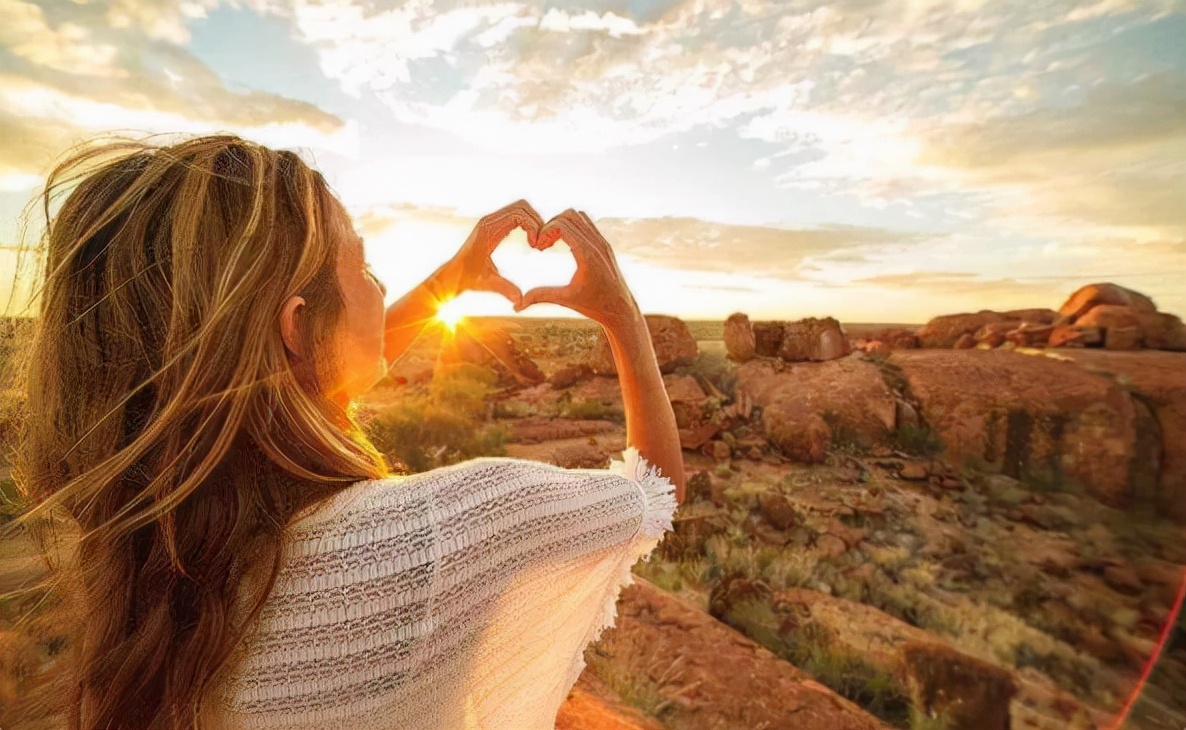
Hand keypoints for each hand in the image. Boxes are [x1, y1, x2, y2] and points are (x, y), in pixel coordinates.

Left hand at [433, 199, 543, 305]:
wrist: (453, 274)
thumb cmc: (468, 278)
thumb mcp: (488, 283)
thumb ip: (505, 289)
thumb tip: (520, 301)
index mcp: (489, 230)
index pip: (518, 213)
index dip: (532, 226)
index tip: (535, 246)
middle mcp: (489, 221)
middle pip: (522, 206)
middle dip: (536, 221)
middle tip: (539, 244)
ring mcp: (491, 221)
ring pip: (520, 208)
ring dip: (533, 222)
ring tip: (536, 243)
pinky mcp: (493, 224)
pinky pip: (515, 215)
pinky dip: (527, 224)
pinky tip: (530, 242)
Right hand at [513, 209, 640, 329]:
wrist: (621, 309)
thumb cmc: (594, 306)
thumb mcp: (565, 300)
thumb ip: (541, 297)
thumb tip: (517, 306)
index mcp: (587, 254)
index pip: (562, 225)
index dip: (545, 231)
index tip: (538, 247)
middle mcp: (597, 244)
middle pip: (569, 215)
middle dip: (551, 224)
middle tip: (543, 244)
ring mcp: (603, 242)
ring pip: (579, 216)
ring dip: (562, 224)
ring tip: (552, 243)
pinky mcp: (605, 245)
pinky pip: (587, 224)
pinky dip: (573, 227)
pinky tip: (565, 245)